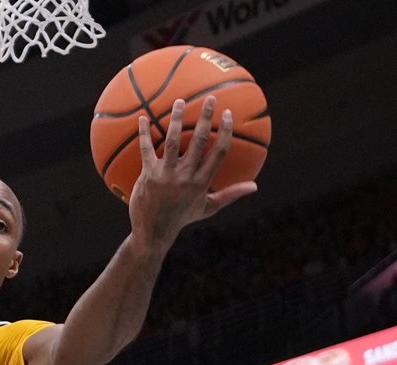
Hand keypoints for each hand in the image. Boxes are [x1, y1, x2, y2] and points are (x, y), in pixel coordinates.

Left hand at [130, 96, 257, 249]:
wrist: (153, 232)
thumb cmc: (182, 218)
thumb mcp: (208, 208)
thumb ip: (230, 194)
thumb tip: (254, 187)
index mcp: (202, 182)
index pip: (219, 152)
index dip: (225, 131)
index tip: (228, 114)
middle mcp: (185, 176)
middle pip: (199, 141)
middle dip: (206, 118)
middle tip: (210, 99)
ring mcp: (166, 174)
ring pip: (173, 141)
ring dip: (177, 119)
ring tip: (180, 102)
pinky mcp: (148, 175)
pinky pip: (146, 149)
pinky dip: (144, 133)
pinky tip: (142, 118)